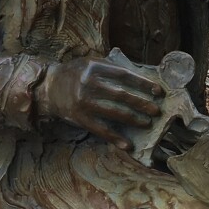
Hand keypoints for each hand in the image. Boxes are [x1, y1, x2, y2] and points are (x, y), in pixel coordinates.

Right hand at [37, 56, 163, 149]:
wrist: (49, 87)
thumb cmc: (76, 74)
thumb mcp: (91, 63)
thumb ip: (112, 68)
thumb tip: (142, 79)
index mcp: (94, 67)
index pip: (124, 75)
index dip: (143, 84)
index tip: (158, 91)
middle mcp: (88, 83)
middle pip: (121, 95)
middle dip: (142, 103)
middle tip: (156, 111)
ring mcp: (83, 101)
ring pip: (113, 112)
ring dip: (133, 119)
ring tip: (147, 123)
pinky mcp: (78, 117)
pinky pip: (100, 129)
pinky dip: (115, 138)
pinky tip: (127, 145)